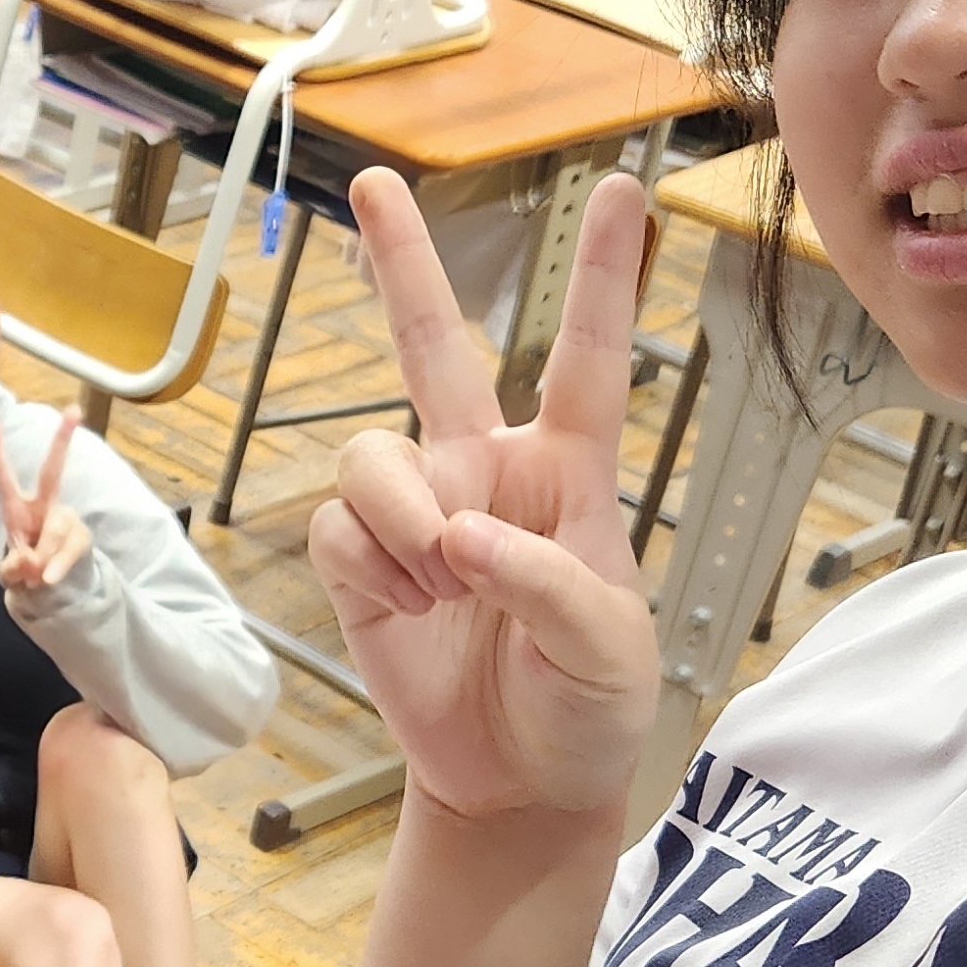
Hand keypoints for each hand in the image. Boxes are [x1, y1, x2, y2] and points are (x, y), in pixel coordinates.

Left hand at [0, 414, 92, 594]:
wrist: (52, 588)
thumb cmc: (24, 569)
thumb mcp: (8, 575)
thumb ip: (12, 569)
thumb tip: (30, 561)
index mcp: (16, 508)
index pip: (4, 477)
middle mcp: (43, 505)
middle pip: (53, 471)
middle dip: (62, 441)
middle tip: (74, 410)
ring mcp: (66, 518)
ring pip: (56, 529)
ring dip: (44, 557)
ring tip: (37, 578)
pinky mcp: (82, 536)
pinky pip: (71, 549)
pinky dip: (58, 566)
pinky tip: (50, 578)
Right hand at [307, 167, 657, 821]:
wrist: (516, 783)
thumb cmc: (586, 706)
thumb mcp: (610, 650)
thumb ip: (548, 582)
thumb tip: (458, 535)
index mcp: (569, 475)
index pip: (588, 362)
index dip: (605, 278)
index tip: (626, 191)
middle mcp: (483, 471)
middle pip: (434, 346)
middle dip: (401, 263)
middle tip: (373, 183)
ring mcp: (416, 512)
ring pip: (372, 456)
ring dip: (401, 519)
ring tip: (439, 586)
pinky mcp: (361, 561)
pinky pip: (340, 528)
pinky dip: (375, 570)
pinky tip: (412, 611)